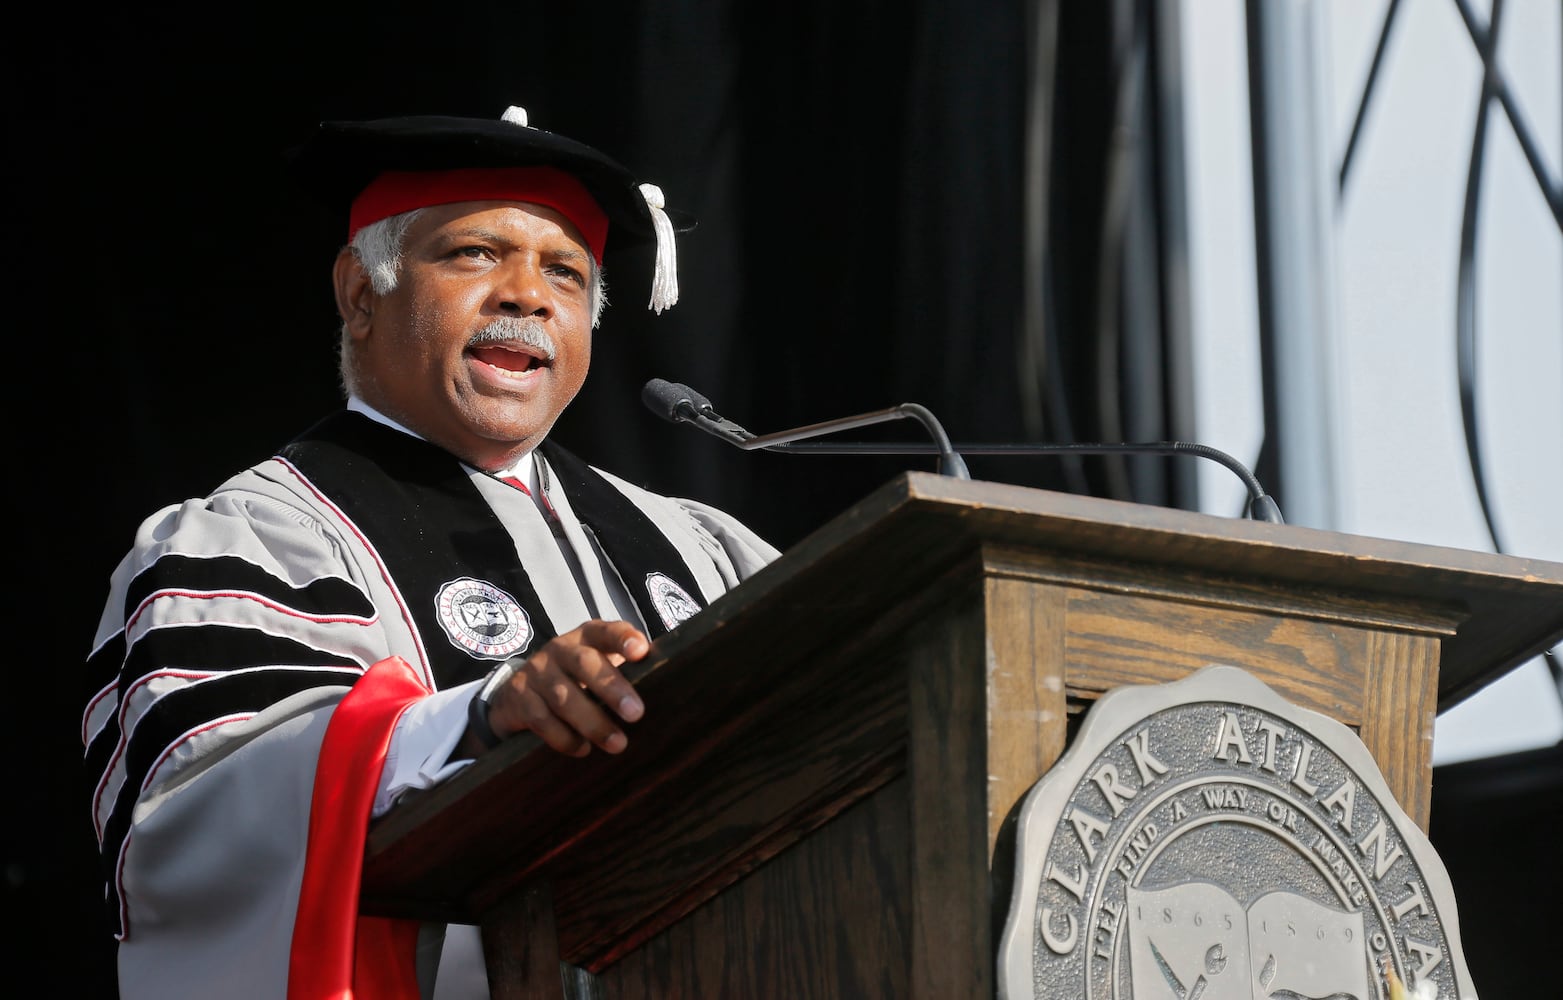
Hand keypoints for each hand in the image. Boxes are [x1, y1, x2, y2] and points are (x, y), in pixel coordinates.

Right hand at [468, 619, 649, 757]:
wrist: (518, 693)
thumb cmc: (575, 679)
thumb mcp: (597, 666)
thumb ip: (625, 671)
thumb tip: (668, 690)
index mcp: (586, 637)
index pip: (606, 631)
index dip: (622, 639)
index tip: (640, 652)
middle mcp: (559, 649)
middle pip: (585, 663)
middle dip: (611, 688)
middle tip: (636, 713)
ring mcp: (536, 672)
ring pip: (564, 697)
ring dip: (593, 723)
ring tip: (618, 744)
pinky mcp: (519, 698)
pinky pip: (543, 720)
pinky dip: (565, 738)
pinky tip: (583, 749)